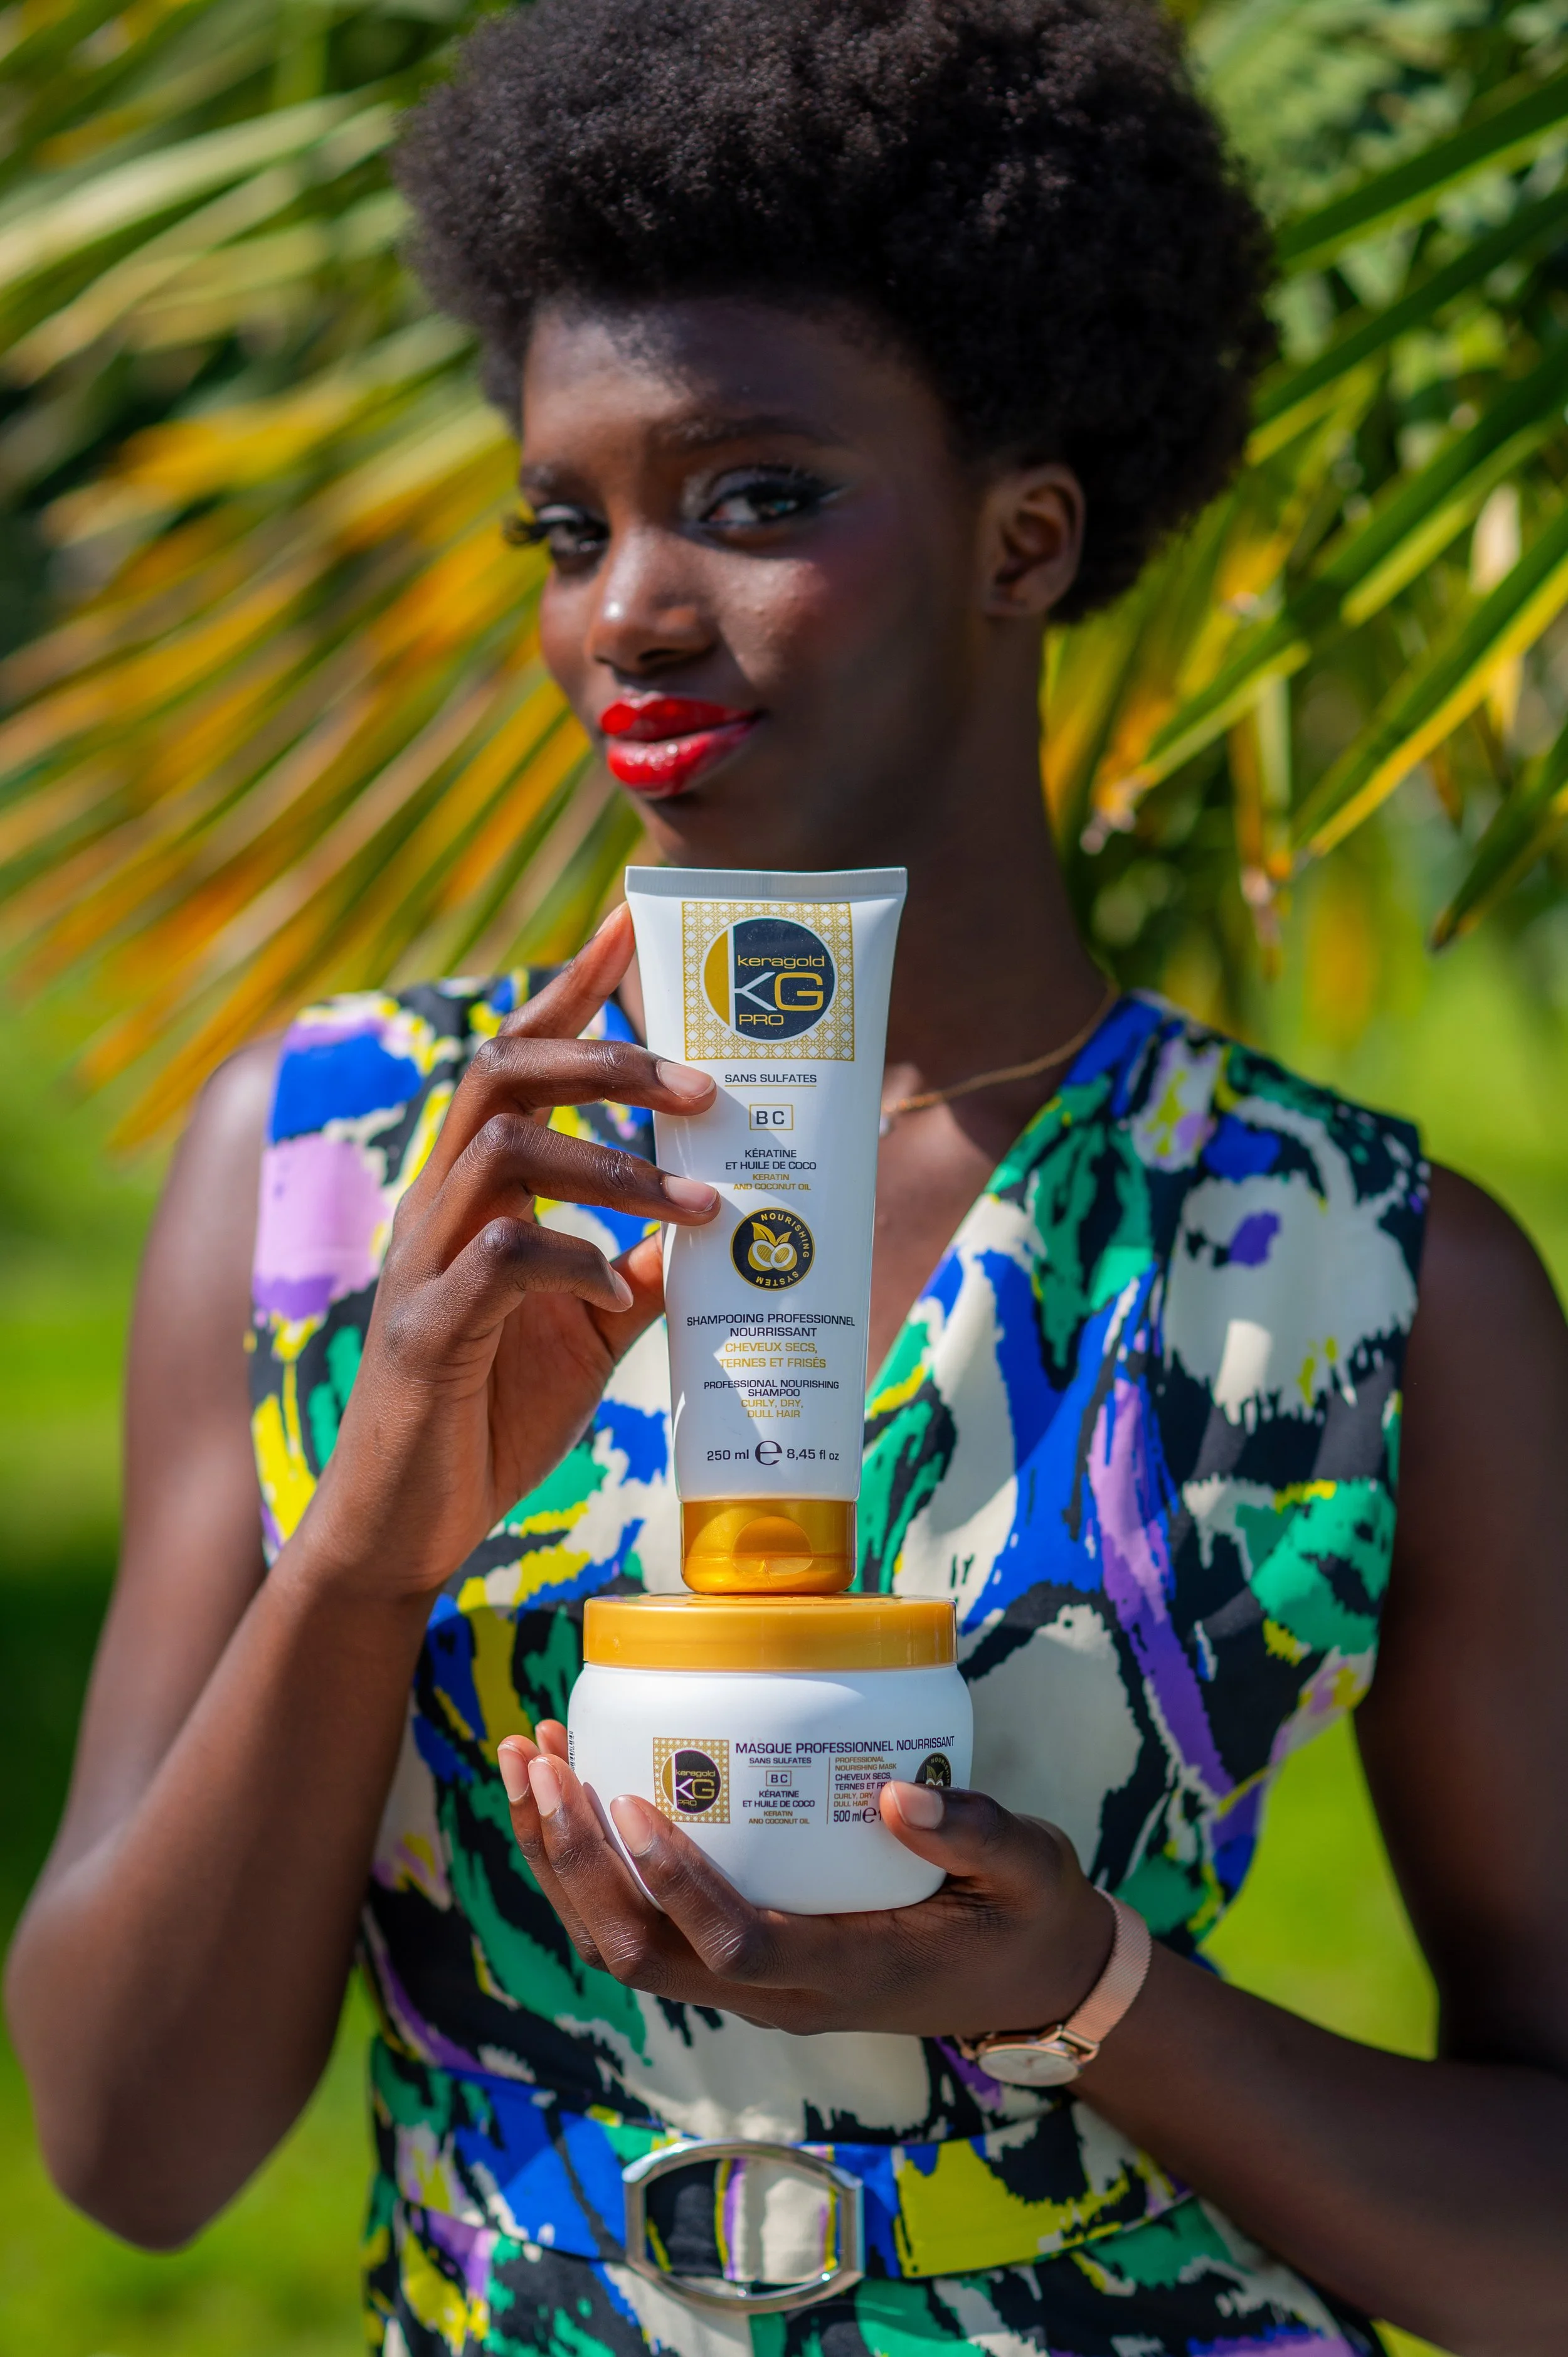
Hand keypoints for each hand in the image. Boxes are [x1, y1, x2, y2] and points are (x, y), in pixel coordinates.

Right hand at [298, 907, 719, 1598]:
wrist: (407, 1526)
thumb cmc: (490, 1412)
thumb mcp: (588, 1328)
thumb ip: (639, 1264)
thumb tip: (725, 1227)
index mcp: (475, 1190)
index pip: (517, 1058)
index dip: (573, 989)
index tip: (632, 925)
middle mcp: (439, 1206)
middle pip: (504, 1073)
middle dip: (608, 1056)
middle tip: (705, 1083)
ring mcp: (423, 1263)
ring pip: (504, 1149)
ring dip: (615, 1163)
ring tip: (700, 1201)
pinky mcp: (426, 1333)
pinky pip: (498, 1259)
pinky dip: (570, 1260)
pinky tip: (618, 1292)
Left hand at [496, 1723, 1113, 2039]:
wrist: (1026, 1981)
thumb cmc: (1024, 1916)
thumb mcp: (1029, 1870)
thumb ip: (975, 1834)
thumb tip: (903, 1791)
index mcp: (842, 1973)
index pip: (734, 1945)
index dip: (674, 1884)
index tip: (632, 1800)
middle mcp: (776, 1991)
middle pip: (641, 1952)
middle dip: (575, 1860)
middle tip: (542, 1760)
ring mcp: (749, 1979)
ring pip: (621, 1943)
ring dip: (560, 1858)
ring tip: (527, 1759)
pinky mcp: (737, 1954)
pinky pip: (640, 1924)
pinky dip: (589, 1862)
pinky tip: (570, 1786)